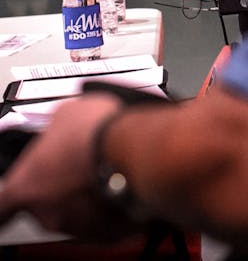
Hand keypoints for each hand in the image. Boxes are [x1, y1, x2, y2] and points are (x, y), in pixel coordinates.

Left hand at [0, 94, 138, 238]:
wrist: (136, 151)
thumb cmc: (97, 134)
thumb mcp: (68, 113)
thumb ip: (58, 129)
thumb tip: (66, 125)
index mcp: (24, 187)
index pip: (2, 207)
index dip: (10, 203)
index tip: (13, 203)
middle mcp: (47, 213)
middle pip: (47, 209)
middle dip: (63, 192)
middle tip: (81, 170)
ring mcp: (79, 226)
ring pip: (80, 215)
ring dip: (90, 198)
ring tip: (109, 172)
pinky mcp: (110, 232)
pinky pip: (109, 223)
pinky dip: (115, 208)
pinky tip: (127, 185)